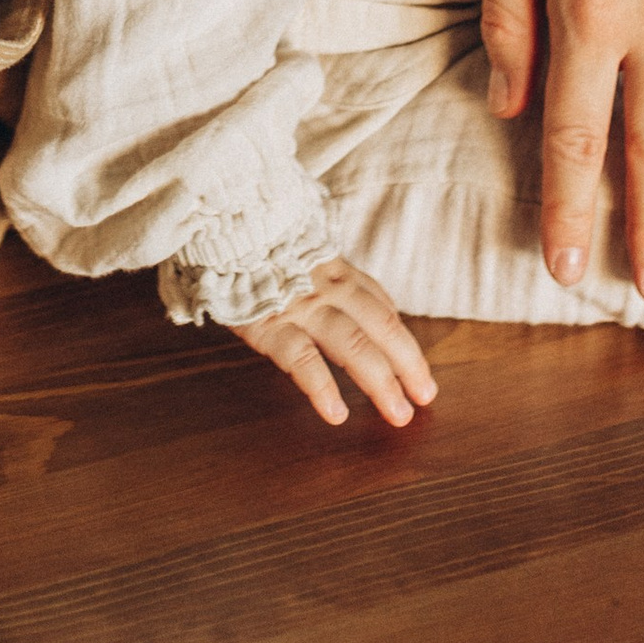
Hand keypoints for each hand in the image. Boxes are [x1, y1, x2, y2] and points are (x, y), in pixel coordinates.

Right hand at [232, 262, 438, 429]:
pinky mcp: (268, 323)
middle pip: (380, 328)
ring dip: (380, 381)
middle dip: (407, 366)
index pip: (384, 311)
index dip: (406, 347)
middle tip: (424, 399)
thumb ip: (346, 283)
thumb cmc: (264, 252)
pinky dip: (321, 386)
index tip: (421, 378)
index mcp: (337, 273)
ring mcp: (300, 306)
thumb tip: (388, 312)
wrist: (219, 228)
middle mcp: (327, 288)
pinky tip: (335, 413)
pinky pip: (301, 357)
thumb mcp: (310, 258)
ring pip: (352, 344)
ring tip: (398, 413)